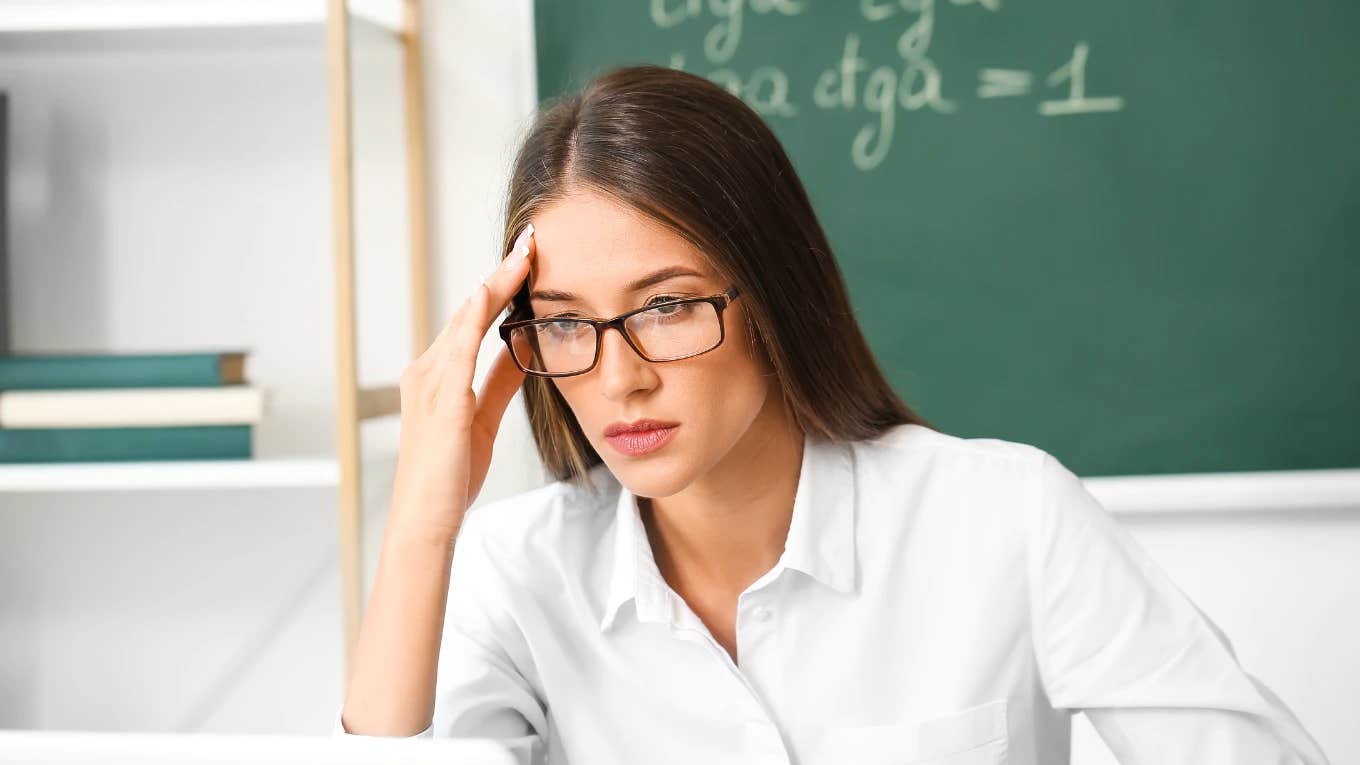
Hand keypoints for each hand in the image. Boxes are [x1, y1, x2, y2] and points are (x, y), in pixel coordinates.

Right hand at [389, 223, 535, 542]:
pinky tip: (489, 291)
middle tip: (532, 239)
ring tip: (524, 254)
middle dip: (501, 273)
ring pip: (466, 319)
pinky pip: (458, 348)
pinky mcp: (441, 400)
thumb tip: (522, 351)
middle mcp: (428, 370)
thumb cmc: (450, 475)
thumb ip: (500, 383)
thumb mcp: (485, 419)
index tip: (529, 258)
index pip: (475, 318)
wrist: (426, 518)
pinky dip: (474, 317)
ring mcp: (430, 382)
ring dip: (495, 283)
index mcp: (439, 374)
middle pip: (470, 309)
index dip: (501, 286)